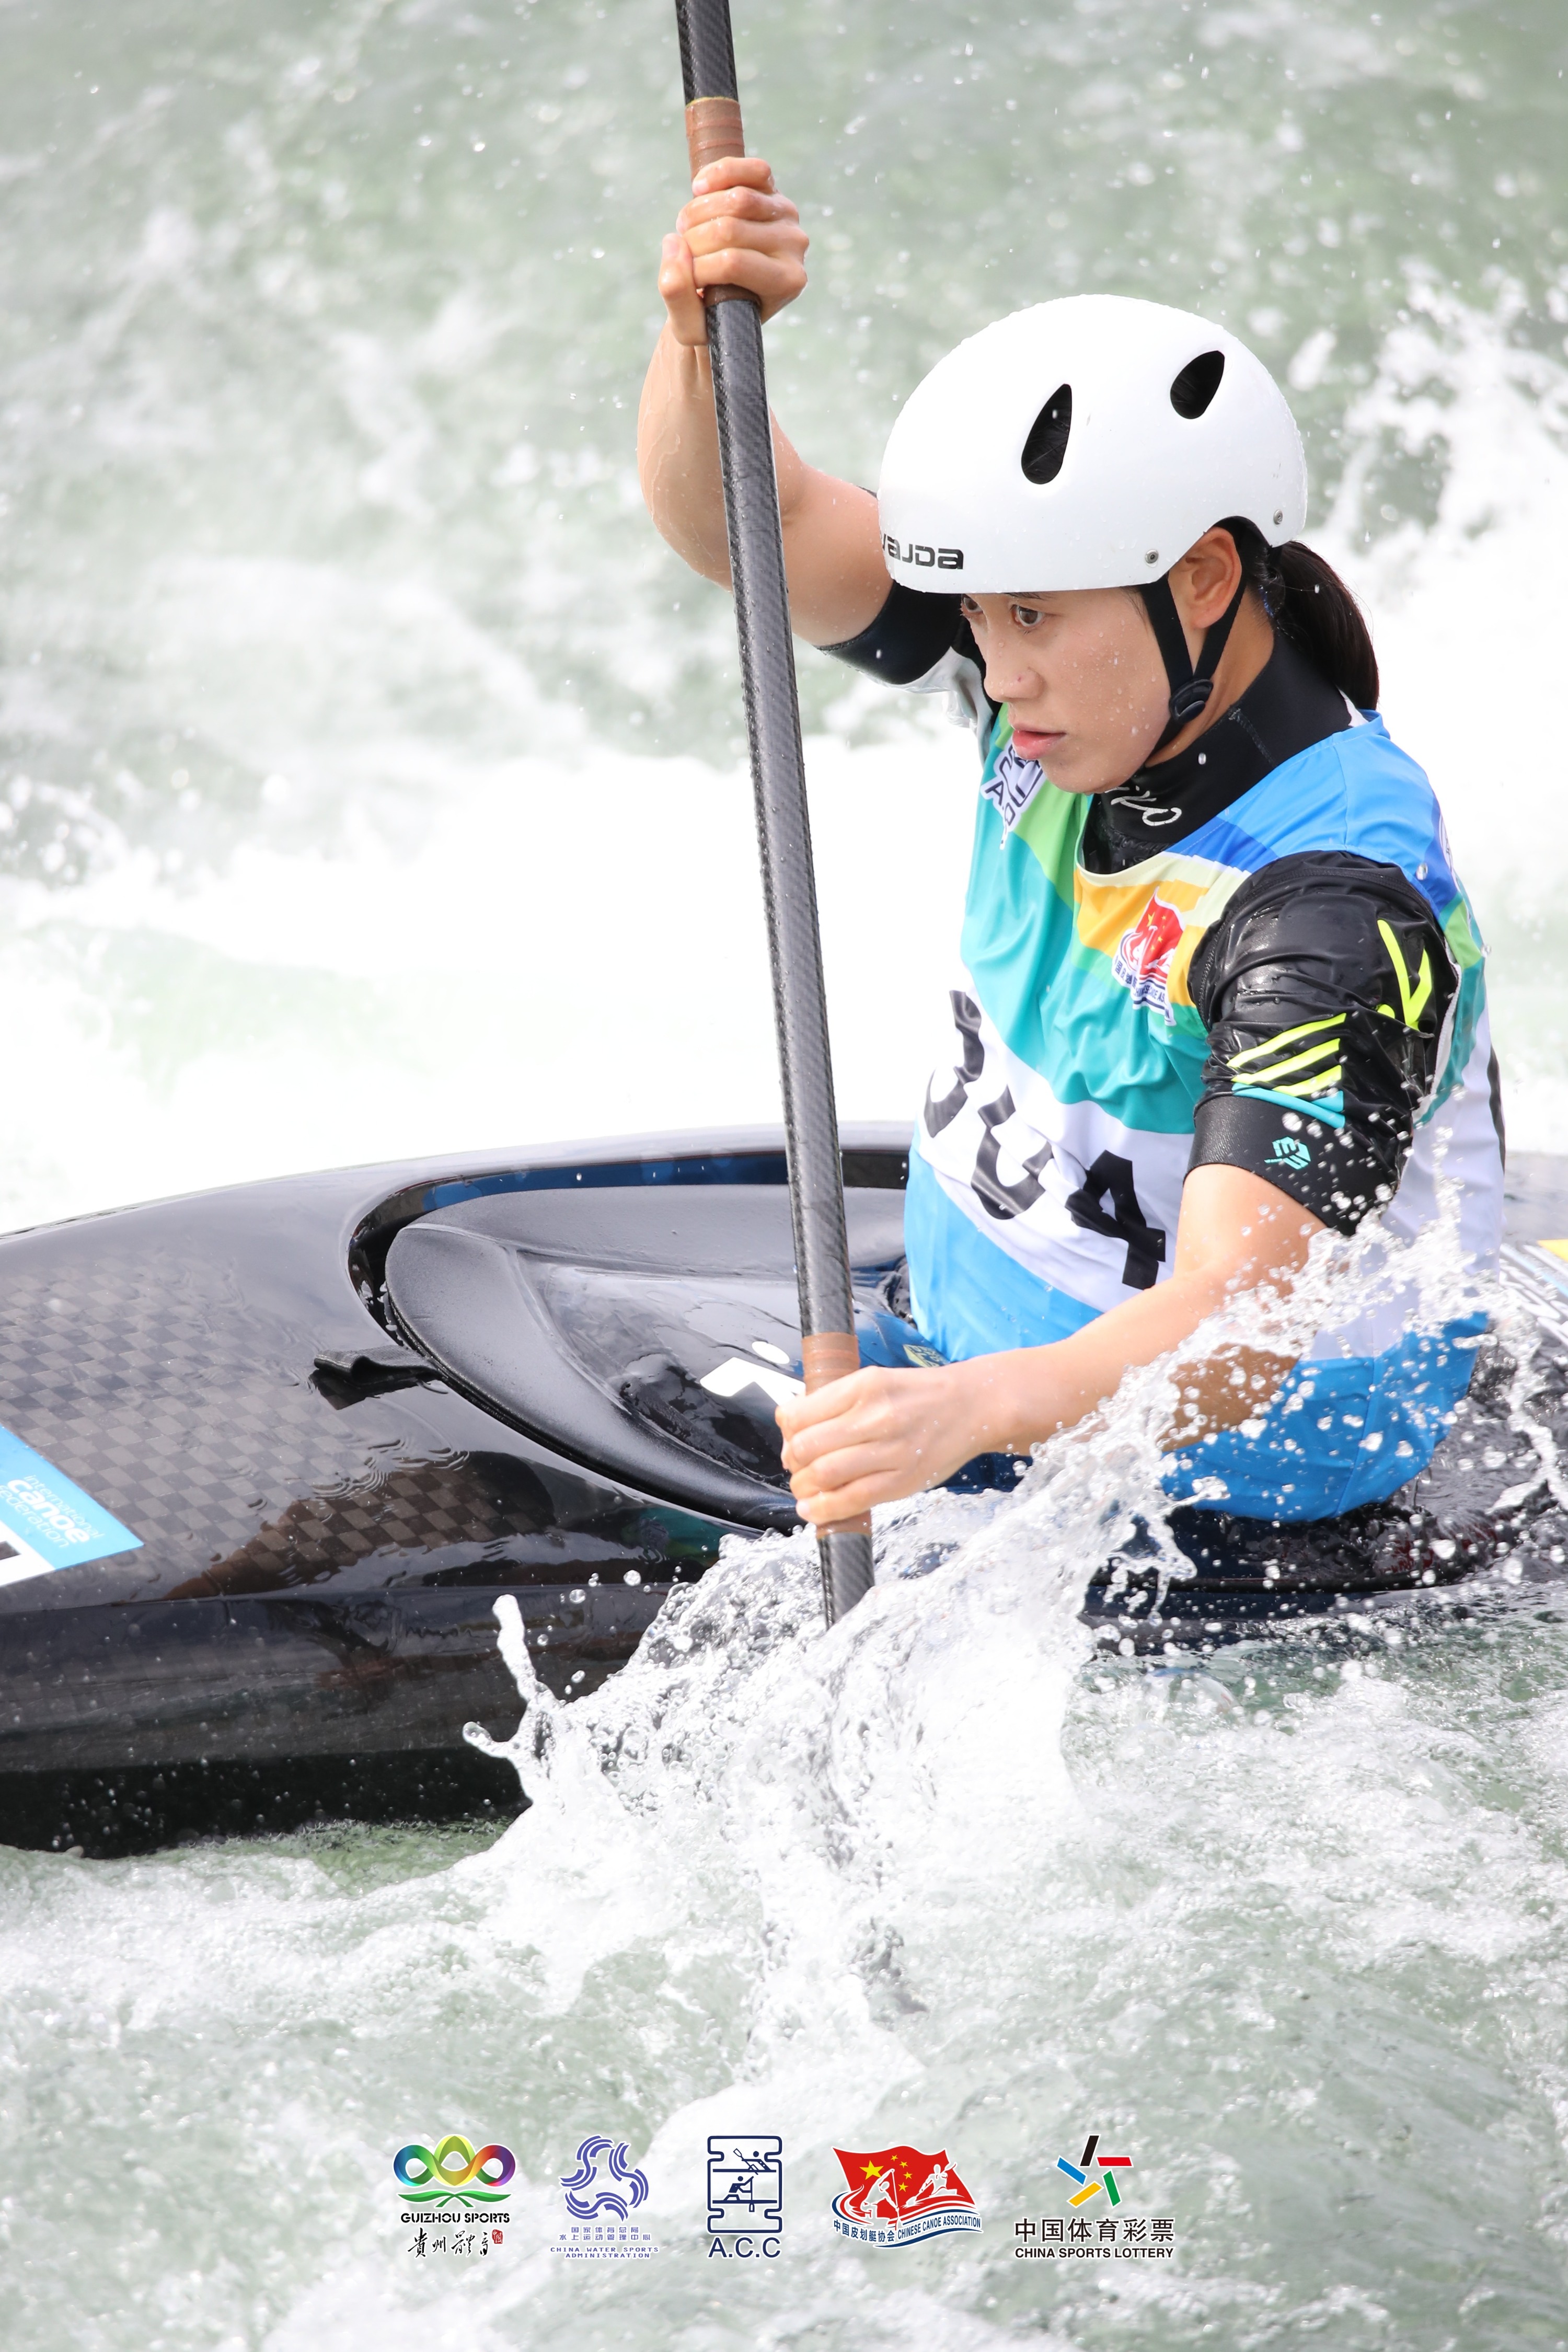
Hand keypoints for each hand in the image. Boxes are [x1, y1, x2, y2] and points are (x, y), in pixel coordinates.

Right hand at [658, 155, 808, 346]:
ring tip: (686, 228)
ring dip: (696, 211)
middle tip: (682, 252)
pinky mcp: (774, 189)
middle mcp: (795, 246)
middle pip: (730, 228)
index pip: (733, 263)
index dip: (697, 267)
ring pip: (735, 198)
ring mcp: (788, 215)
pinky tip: (699, 189)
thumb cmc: (715, 314)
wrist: (731, 292)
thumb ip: (677, 296)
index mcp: (786, 283)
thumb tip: (672, 243)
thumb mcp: (691, 324)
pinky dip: (718, 174)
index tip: (686, 278)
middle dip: (693, 239)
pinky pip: (753, 169)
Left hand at [776, 1361, 1012, 1525]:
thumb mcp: (875, 1380)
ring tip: (805, 1488)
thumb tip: (790, 1422)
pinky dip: (824, 1509)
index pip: (801, 1414)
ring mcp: (891, 1451)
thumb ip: (835, 1399)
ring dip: (803, 1487)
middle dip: (792, 1461)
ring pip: (824, 1476)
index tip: (791, 1437)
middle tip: (796, 1465)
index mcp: (864, 1386)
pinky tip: (813, 1509)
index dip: (786, 1431)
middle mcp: (876, 1416)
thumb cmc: (920, 1395)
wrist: (972, 1407)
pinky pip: (852, 1500)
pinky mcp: (903, 1481)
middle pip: (806, 1447)